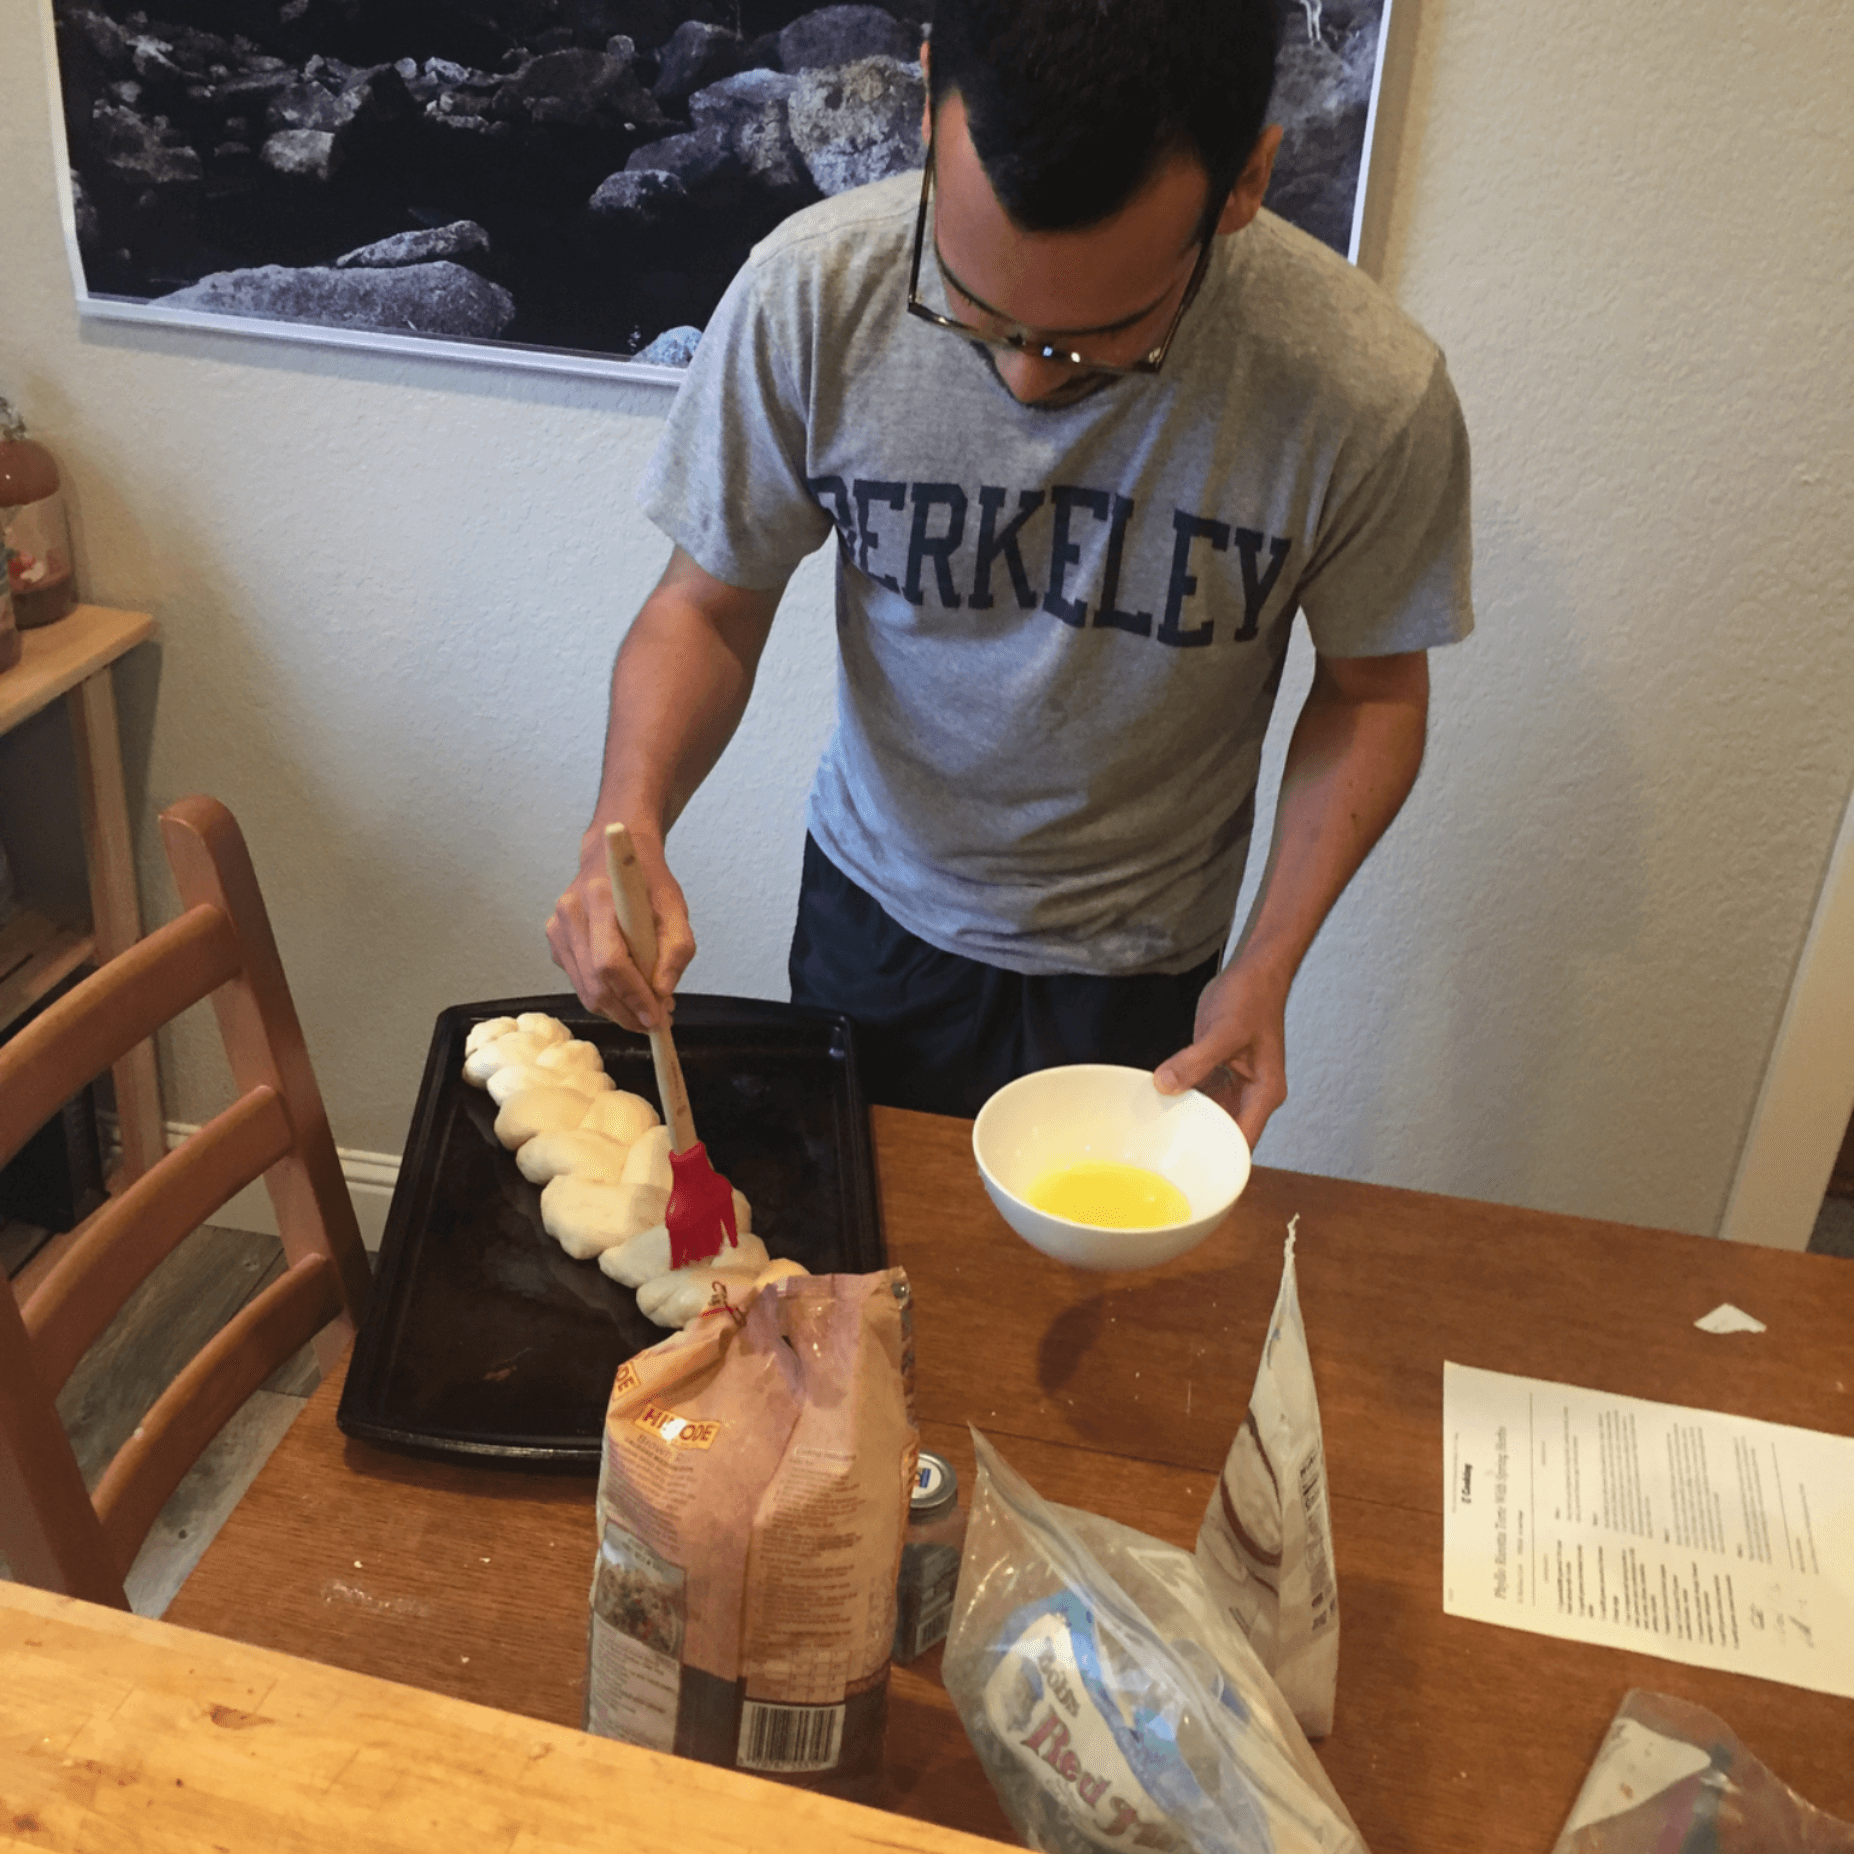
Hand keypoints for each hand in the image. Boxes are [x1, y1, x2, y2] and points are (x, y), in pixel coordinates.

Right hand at [546, 828, 693, 1031]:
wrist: (614, 857)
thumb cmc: (647, 882)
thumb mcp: (675, 909)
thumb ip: (676, 951)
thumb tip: (662, 993)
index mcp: (600, 898)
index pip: (610, 962)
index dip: (633, 997)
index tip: (657, 1018)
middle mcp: (571, 912)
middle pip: (594, 983)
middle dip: (626, 1012)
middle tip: (655, 1022)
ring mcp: (557, 928)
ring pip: (584, 989)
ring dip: (616, 1009)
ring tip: (645, 1010)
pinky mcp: (555, 941)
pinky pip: (579, 981)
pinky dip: (604, 995)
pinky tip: (626, 991)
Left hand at [1152, 959, 1289, 1152]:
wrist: (1254, 972)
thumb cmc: (1252, 999)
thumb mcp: (1222, 1032)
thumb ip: (1194, 1061)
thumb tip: (1165, 1085)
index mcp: (1264, 1094)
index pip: (1242, 1141)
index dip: (1220, 1161)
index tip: (1190, 1173)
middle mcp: (1252, 1095)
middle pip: (1224, 1133)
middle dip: (1197, 1144)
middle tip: (1162, 1157)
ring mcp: (1236, 1085)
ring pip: (1209, 1115)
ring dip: (1187, 1121)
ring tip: (1156, 1135)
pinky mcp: (1220, 1071)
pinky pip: (1200, 1093)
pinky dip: (1183, 1098)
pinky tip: (1159, 1102)